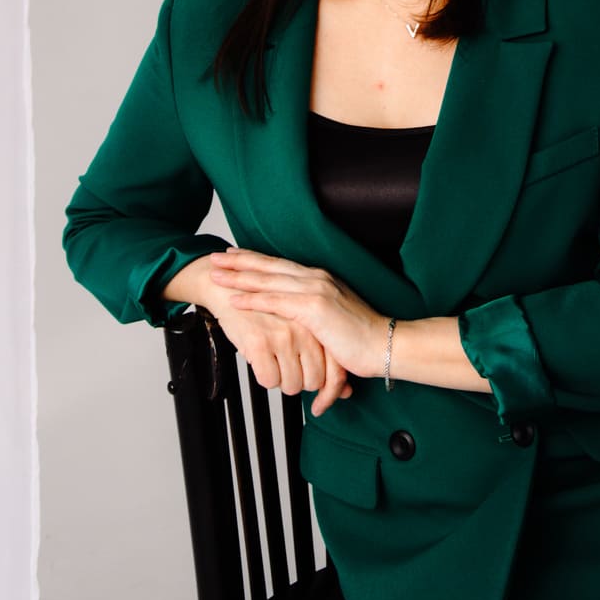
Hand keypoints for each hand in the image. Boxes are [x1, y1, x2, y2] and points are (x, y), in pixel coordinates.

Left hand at [209, 247, 389, 395]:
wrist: (384, 345)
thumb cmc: (361, 339)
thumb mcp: (333, 320)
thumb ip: (313, 315)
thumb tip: (297, 323)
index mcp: (320, 278)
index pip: (280, 265)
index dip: (255, 259)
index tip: (234, 254)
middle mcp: (316, 278)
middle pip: (269, 267)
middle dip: (239, 261)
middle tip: (215, 257)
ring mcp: (314, 290)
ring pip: (268, 280)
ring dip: (238, 277)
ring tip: (216, 275)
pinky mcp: (313, 308)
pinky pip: (275, 302)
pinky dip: (252, 300)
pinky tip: (234, 300)